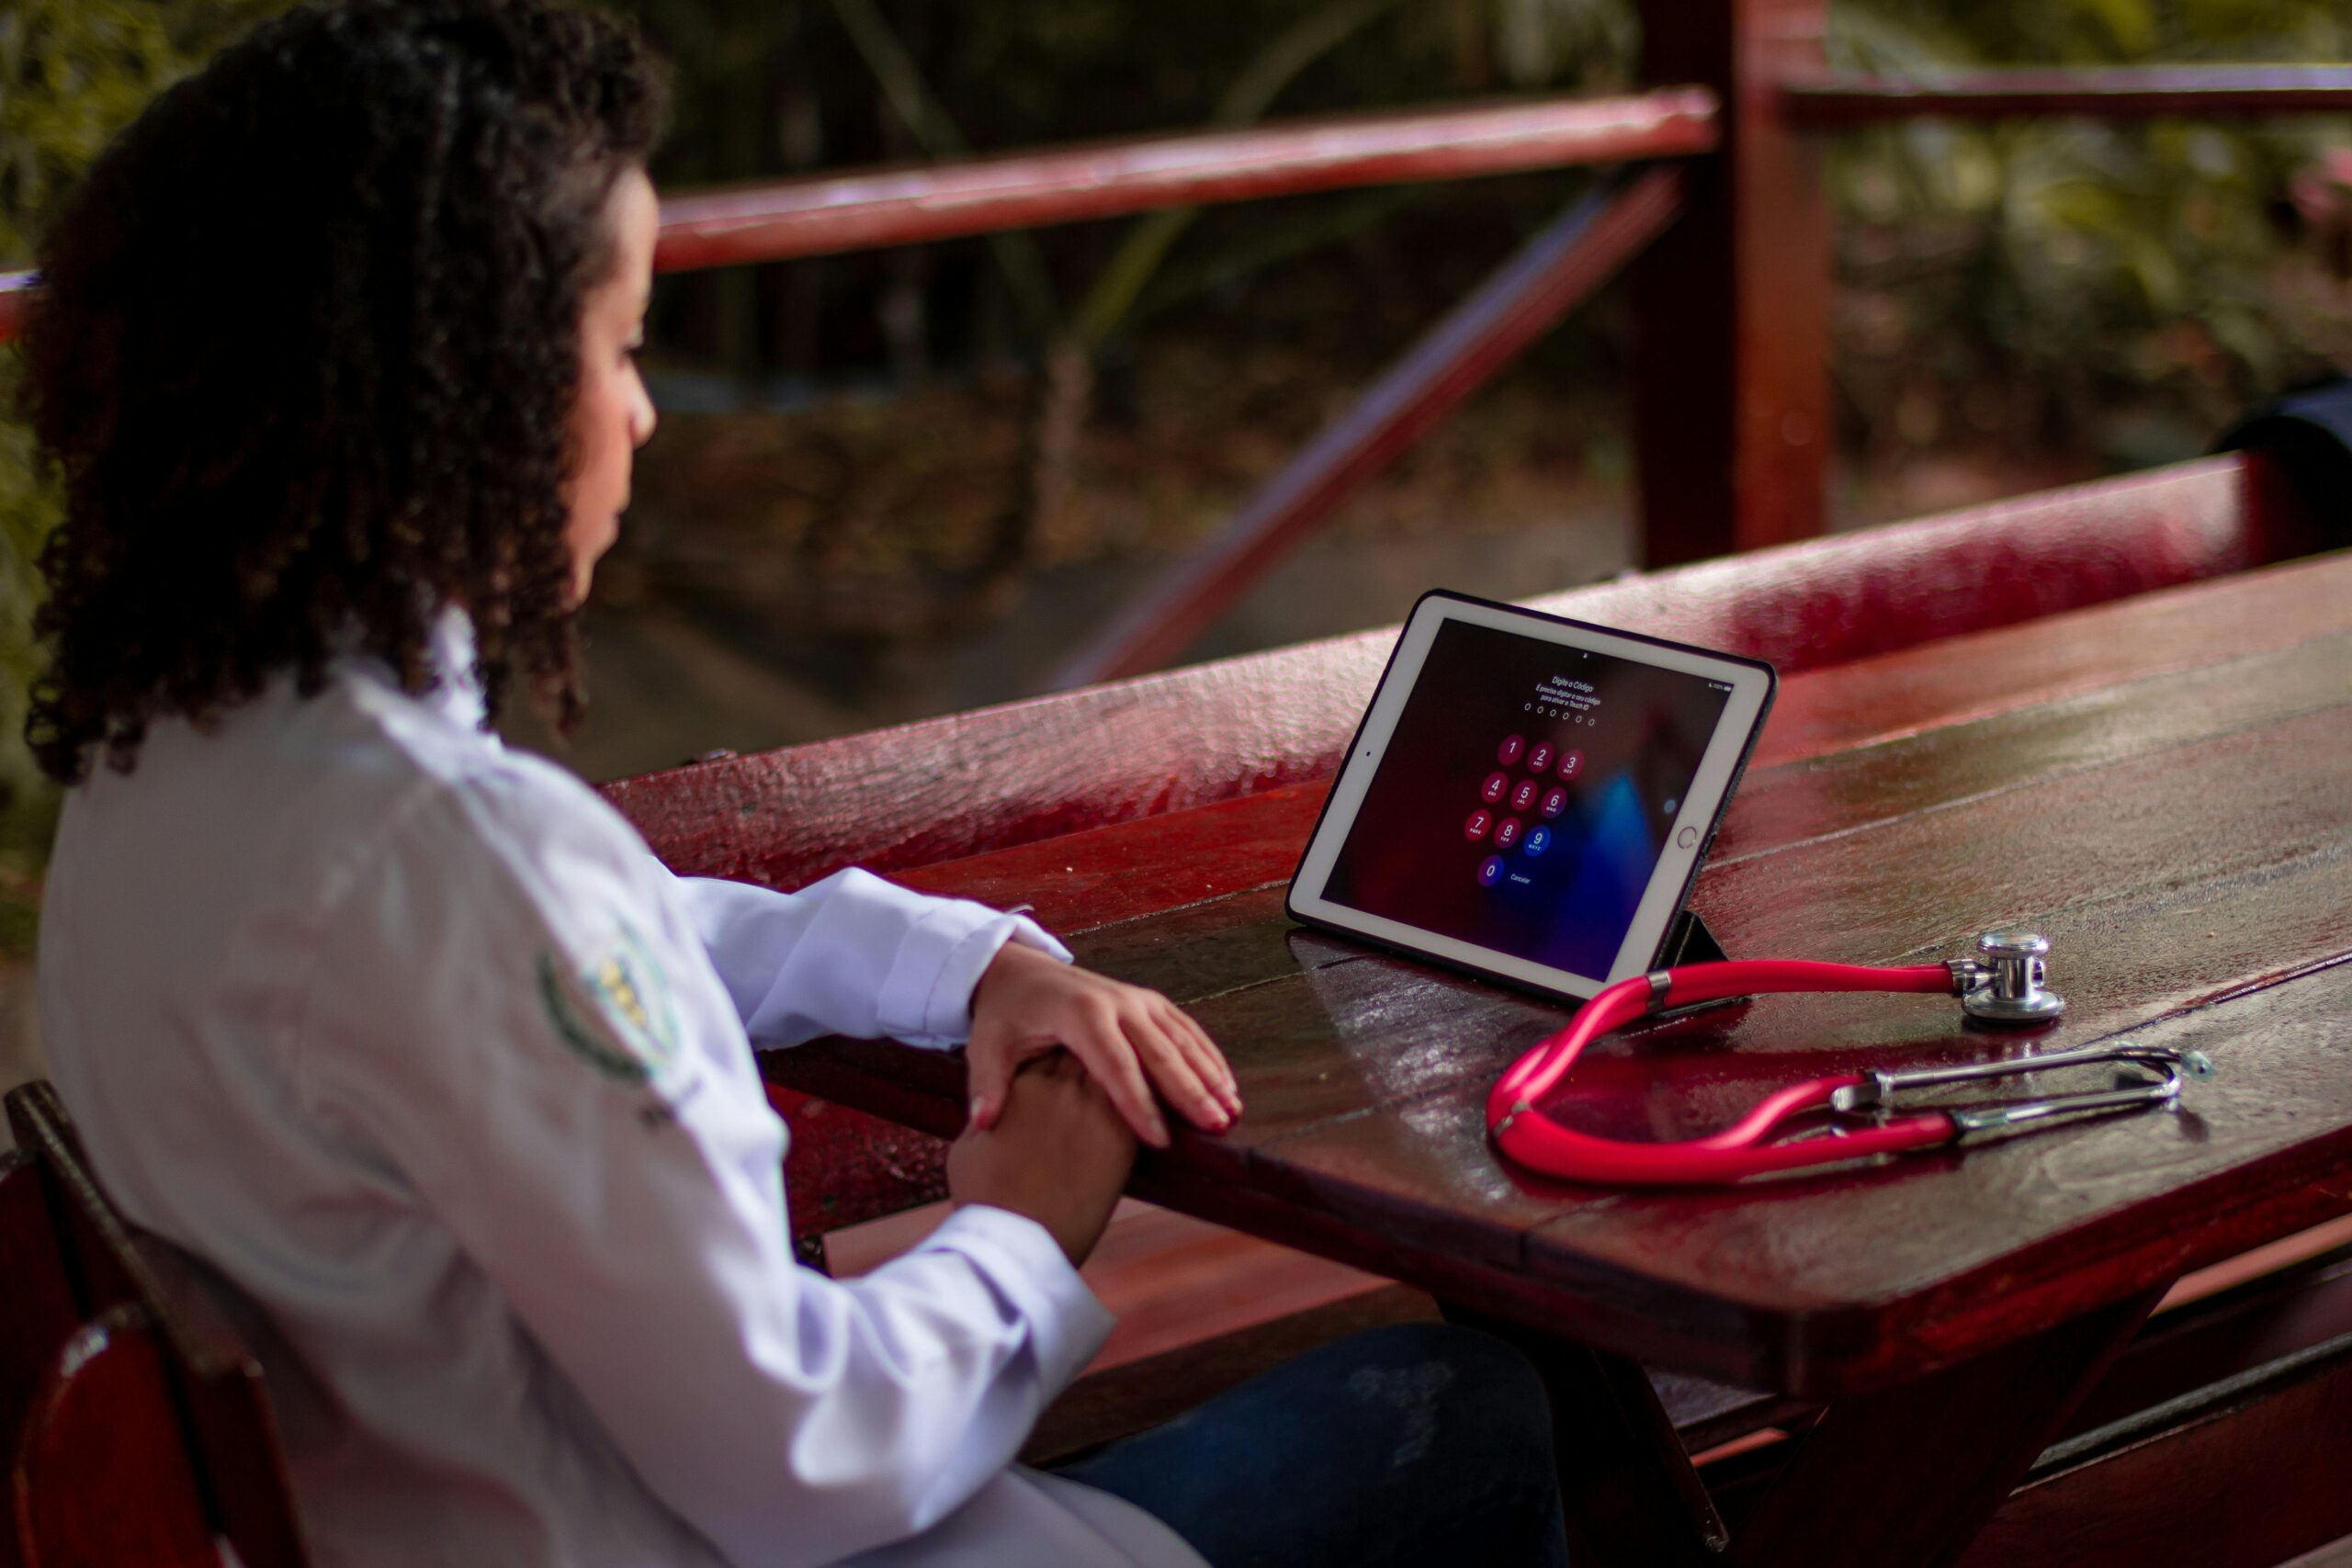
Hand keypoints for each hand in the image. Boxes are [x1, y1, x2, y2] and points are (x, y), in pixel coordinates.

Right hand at [948, 1054, 1135, 1266]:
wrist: (1019, 1241)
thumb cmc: (984, 1198)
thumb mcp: (968, 1146)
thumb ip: (987, 1115)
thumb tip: (993, 1107)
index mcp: (1021, 1083)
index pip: (1046, 1047)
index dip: (1053, 1049)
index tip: (1060, 1057)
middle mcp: (1061, 1087)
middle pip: (1086, 1050)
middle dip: (1091, 1053)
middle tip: (1099, 1061)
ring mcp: (1094, 1111)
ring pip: (1119, 1073)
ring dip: (1122, 1074)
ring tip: (1126, 1082)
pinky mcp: (1121, 1139)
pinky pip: (1141, 1106)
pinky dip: (1142, 1104)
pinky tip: (1144, 1110)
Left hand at [968, 941, 1240, 1148]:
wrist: (1020, 972)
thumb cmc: (1004, 1015)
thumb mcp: (987, 1046)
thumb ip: (988, 1083)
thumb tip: (983, 1122)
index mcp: (1080, 1014)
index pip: (1114, 1066)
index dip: (1137, 1103)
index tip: (1158, 1139)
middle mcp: (1117, 1003)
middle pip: (1160, 1053)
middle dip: (1189, 1092)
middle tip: (1215, 1127)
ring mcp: (1137, 1000)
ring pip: (1181, 1041)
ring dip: (1209, 1076)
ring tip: (1231, 1112)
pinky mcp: (1149, 1003)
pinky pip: (1185, 1031)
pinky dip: (1208, 1058)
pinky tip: (1227, 1088)